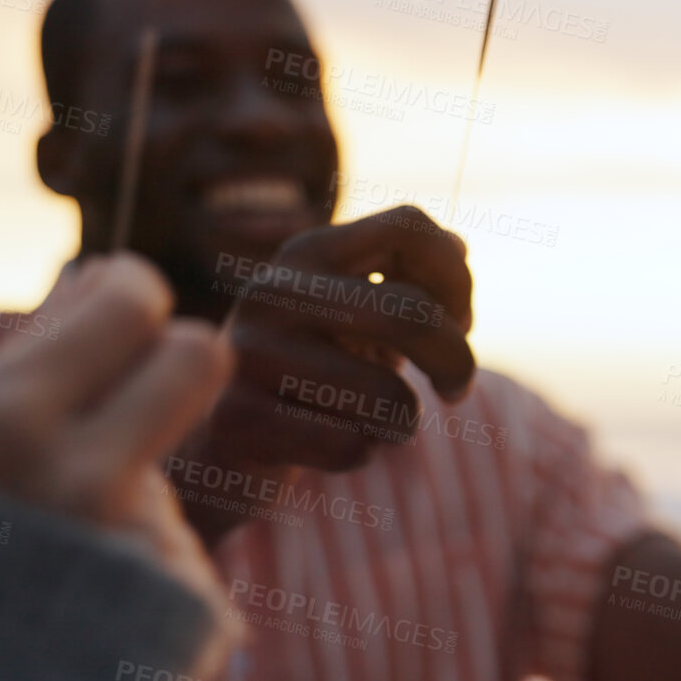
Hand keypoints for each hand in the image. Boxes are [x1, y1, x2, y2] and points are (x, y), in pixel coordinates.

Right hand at [0, 254, 232, 598]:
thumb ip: (6, 374)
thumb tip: (95, 284)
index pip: (130, 304)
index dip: (123, 297)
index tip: (110, 304)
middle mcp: (90, 485)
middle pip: (198, 357)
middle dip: (168, 357)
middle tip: (127, 379)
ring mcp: (145, 555)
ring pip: (164, 468)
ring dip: (121, 492)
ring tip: (37, 564)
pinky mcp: (185, 619)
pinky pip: (166, 551)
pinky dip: (127, 570)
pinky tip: (66, 617)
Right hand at [190, 205, 475, 474]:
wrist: (220, 443)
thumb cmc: (313, 372)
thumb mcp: (361, 317)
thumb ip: (409, 280)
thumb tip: (458, 245)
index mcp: (309, 252)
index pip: (410, 225)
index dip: (457, 277)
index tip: (460, 321)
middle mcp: (274, 289)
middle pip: (411, 313)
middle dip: (456, 361)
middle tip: (456, 389)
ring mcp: (249, 353)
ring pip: (388, 398)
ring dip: (401, 423)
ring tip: (371, 422)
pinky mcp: (236, 419)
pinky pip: (351, 445)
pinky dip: (359, 454)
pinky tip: (325, 444)